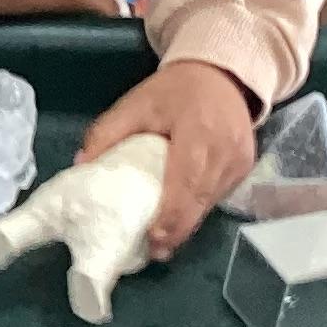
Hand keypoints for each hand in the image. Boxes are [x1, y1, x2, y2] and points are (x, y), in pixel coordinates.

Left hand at [78, 61, 256, 258]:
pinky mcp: (245, 167)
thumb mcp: (137, 103)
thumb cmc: (175, 90)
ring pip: (210, 203)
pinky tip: (180, 221)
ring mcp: (240, 161)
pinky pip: (219, 196)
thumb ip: (108, 132)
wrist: (221, 73)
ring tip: (161, 243)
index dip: (171, 215)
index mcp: (198, 132)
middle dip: (176, 231)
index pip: (186, 182)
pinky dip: (198, 209)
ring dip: (187, 223)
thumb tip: (81, 165)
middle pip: (200, 201)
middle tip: (153, 252)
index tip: (152, 239)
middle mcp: (225, 150)